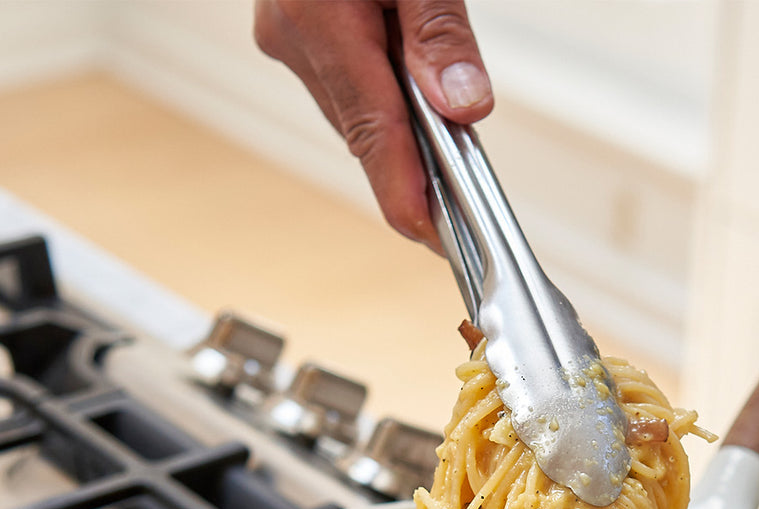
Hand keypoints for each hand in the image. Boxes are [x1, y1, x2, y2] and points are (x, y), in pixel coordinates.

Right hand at [255, 0, 492, 245]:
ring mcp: (287, 34)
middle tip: (470, 182)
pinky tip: (415, 87)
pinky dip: (383, 94)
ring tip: (450, 119)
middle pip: (365, 131)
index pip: (371, 131)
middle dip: (418, 160)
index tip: (436, 237)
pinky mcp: (295, 28)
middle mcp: (292, 34)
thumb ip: (438, 31)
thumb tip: (463, 106)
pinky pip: (344, 82)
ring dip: (403, 123)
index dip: (405, 195)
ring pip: (356, 111)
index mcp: (317, 15)